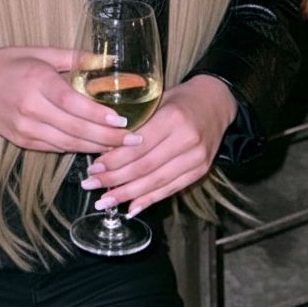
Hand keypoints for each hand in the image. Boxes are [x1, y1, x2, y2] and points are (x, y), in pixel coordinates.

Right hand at [0, 45, 146, 154]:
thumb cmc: (10, 62)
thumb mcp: (42, 53)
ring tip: (122, 147)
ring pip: (67, 143)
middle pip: (75, 129)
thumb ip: (76, 58)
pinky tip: (95, 147)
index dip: (99, 115)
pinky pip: (54, 148)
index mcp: (37, 82)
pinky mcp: (21, 141)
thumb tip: (109, 61)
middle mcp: (30, 108)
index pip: (73, 103)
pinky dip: (77, 148)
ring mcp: (25, 128)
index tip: (123, 120)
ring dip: (96, 147)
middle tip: (134, 139)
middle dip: (108, 137)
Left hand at [77, 75, 238, 216]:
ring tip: (105, 201)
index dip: (114, 160)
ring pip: (157, 182)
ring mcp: (196, 158)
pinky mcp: (201, 170)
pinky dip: (150, 199)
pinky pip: (172, 189)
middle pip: (145, 167)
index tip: (93, 168)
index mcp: (174, 117)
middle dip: (115, 179)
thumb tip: (105, 146)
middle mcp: (187, 140)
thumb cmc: (180, 98)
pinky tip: (131, 207)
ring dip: (128, 194)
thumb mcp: (157, 99)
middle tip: (91, 185)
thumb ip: (136, 121)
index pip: (139, 146)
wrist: (216, 101)